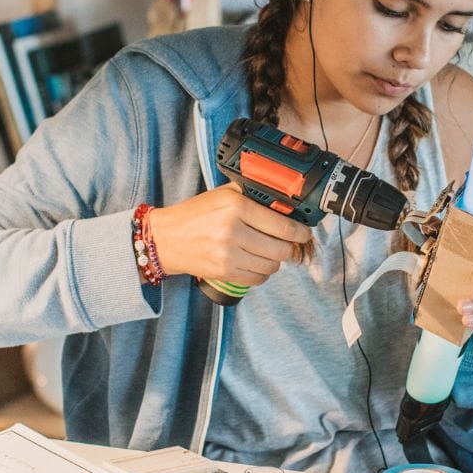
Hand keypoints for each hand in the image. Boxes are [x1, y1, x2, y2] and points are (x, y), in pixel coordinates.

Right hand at [146, 184, 312, 287]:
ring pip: (272, 266)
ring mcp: (228, 255)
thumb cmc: (197, 214)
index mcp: (236, 207)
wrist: (167, 238)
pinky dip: (263, 272)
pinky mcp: (225, 272)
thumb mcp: (224, 194)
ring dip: (276, 260)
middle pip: (281, 249)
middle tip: (292, 244)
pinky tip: (256, 262)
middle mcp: (233, 231)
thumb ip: (253, 195)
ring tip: (270, 251)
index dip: (300, 232)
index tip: (305, 232)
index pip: (282, 226)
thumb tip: (286, 202)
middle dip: (292, 248)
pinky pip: (258, 278)